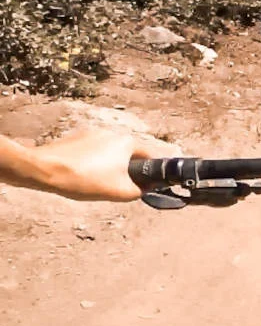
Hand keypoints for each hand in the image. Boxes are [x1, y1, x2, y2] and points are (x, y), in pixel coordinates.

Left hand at [34, 129, 180, 201]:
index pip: (150, 157)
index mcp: (127, 142)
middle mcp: (112, 133)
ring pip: (109, 154)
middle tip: (116, 188)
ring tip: (94, 183)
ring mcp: (92, 133)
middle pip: (128, 155)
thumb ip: (140, 191)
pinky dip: (91, 164)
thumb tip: (146, 189)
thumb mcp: (119, 192)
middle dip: (125, 171)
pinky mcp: (75, 138)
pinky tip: (81, 177)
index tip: (145, 185)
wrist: (44, 170)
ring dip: (107, 167)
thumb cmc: (84, 179)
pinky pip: (92, 153)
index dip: (150, 173)